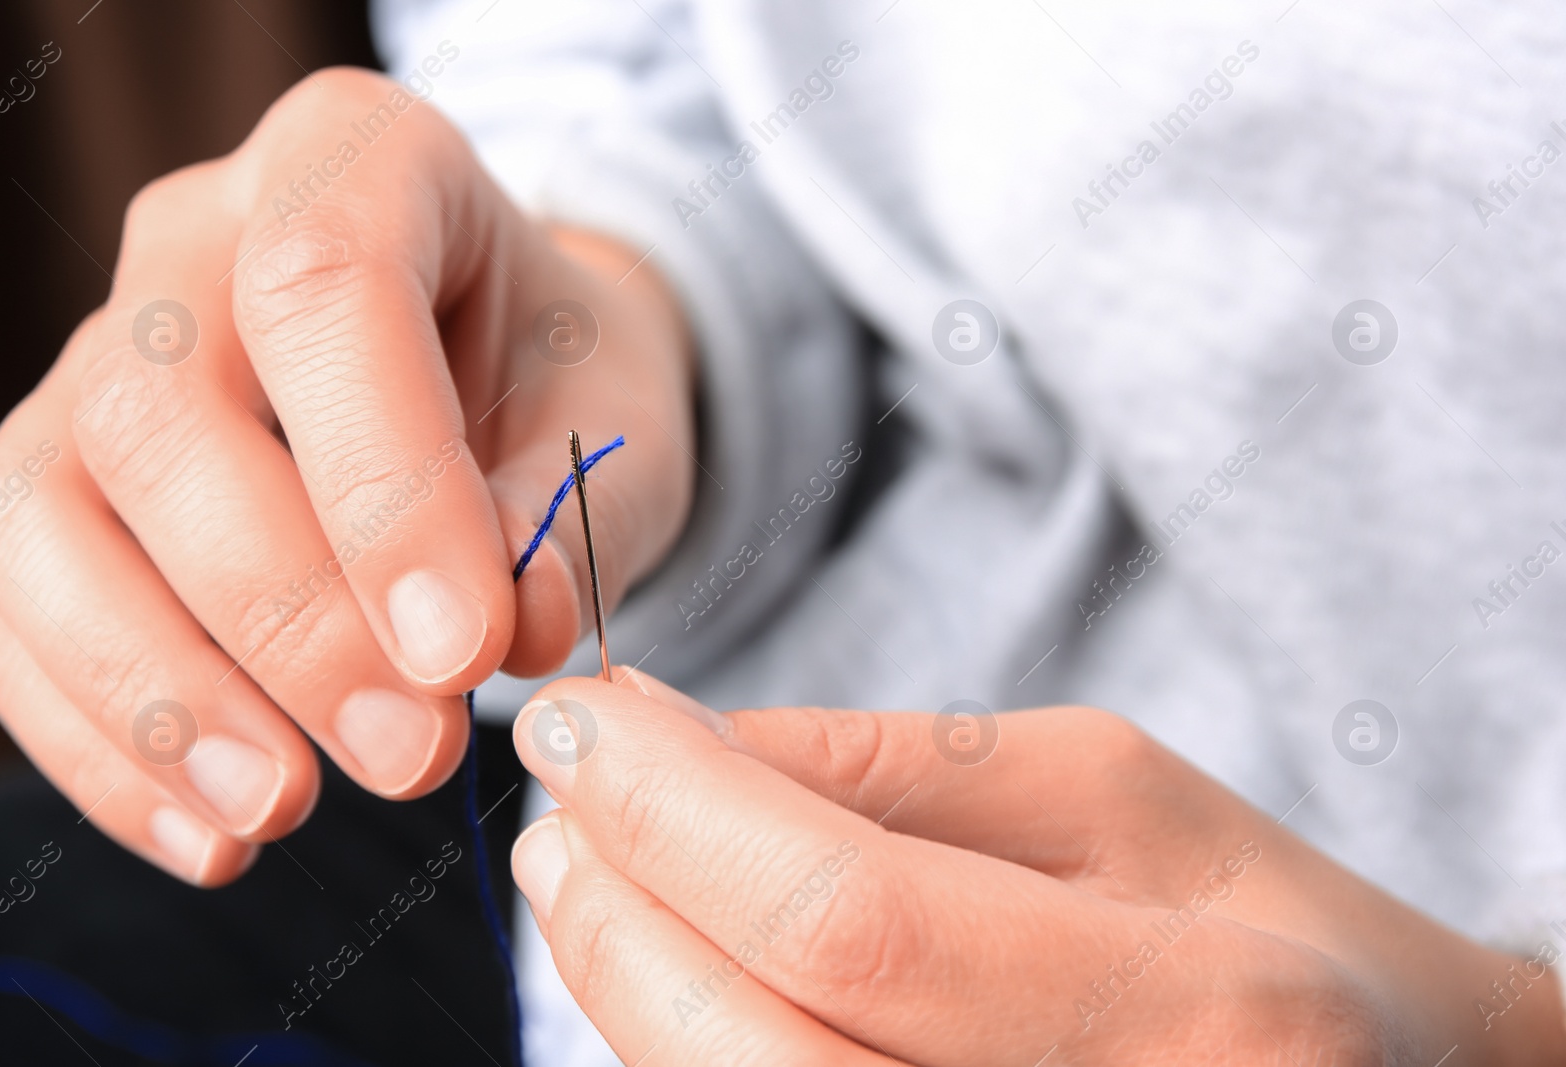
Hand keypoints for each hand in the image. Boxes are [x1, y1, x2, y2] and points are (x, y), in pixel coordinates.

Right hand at [0, 68, 693, 884]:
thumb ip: (571, 516)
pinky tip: (220, 832)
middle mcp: (195, 242)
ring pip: (39, 517)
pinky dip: (104, 745)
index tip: (463, 651)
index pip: (322, 289)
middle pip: (157, 416)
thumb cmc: (567, 385)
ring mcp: (101, 363)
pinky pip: (19, 619)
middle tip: (410, 752)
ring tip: (283, 809)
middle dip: (281, 617)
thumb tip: (504, 636)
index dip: (381, 485)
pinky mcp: (65, 494)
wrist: (508, 382)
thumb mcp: (618, 426)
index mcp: (357, 162)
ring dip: (155, 695)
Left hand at [510, 675, 1565, 1065]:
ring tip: (595, 867)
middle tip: (562, 800)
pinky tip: (673, 964)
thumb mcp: (1110, 793)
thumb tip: (669, 736)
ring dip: (624, 984)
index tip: (582, 722)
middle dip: (619, 913)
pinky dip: (682, 1046)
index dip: (680, 816)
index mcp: (1194, 1012)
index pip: (853, 921)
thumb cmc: (1256, 923)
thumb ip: (890, 769)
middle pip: (761, 1056)